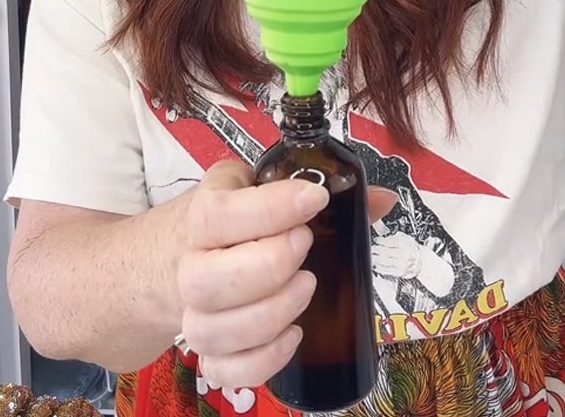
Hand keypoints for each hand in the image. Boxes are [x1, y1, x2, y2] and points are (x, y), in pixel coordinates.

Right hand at [174, 161, 395, 388]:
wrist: (181, 256)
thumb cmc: (238, 224)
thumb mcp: (268, 193)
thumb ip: (322, 192)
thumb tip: (383, 201)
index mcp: (203, 221)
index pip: (217, 216)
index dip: (269, 209)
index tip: (314, 199)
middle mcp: (190, 271)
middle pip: (207, 281)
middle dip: (270, 264)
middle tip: (306, 244)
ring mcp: (197, 316)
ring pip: (213, 331)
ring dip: (271, 313)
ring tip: (307, 286)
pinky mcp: (212, 353)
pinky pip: (225, 371)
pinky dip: (264, 360)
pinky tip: (294, 335)